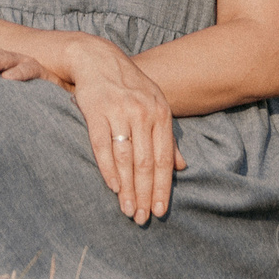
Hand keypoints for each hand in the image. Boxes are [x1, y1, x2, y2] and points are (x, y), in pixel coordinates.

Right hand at [63, 37, 188, 224]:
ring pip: (126, 158)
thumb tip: (182, 167)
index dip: (163, 187)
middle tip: (143, 218)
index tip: (161, 211)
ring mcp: (119, 111)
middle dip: (145, 194)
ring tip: (128, 211)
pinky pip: (103, 145)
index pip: (164, 159)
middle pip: (146, 162)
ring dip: (127, 188)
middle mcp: (143, 112)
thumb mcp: (154, 106)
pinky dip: (108, 169)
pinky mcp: (96, 111)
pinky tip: (112, 187)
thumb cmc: (130, 87)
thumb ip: (167, 138)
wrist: (98, 59)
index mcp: (161, 113)